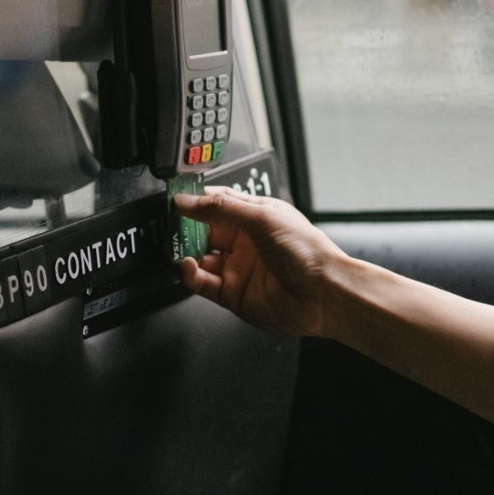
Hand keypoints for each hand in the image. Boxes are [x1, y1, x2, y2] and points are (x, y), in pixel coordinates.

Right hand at [174, 188, 346, 337]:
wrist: (324, 295)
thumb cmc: (307, 253)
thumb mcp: (261, 217)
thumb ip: (219, 208)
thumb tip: (186, 200)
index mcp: (255, 217)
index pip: (217, 204)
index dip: (196, 201)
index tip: (175, 199)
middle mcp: (245, 243)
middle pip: (204, 231)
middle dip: (185, 227)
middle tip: (169, 224)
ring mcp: (238, 269)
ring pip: (200, 258)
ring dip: (185, 251)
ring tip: (178, 247)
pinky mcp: (232, 294)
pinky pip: (202, 283)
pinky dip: (190, 274)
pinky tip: (189, 266)